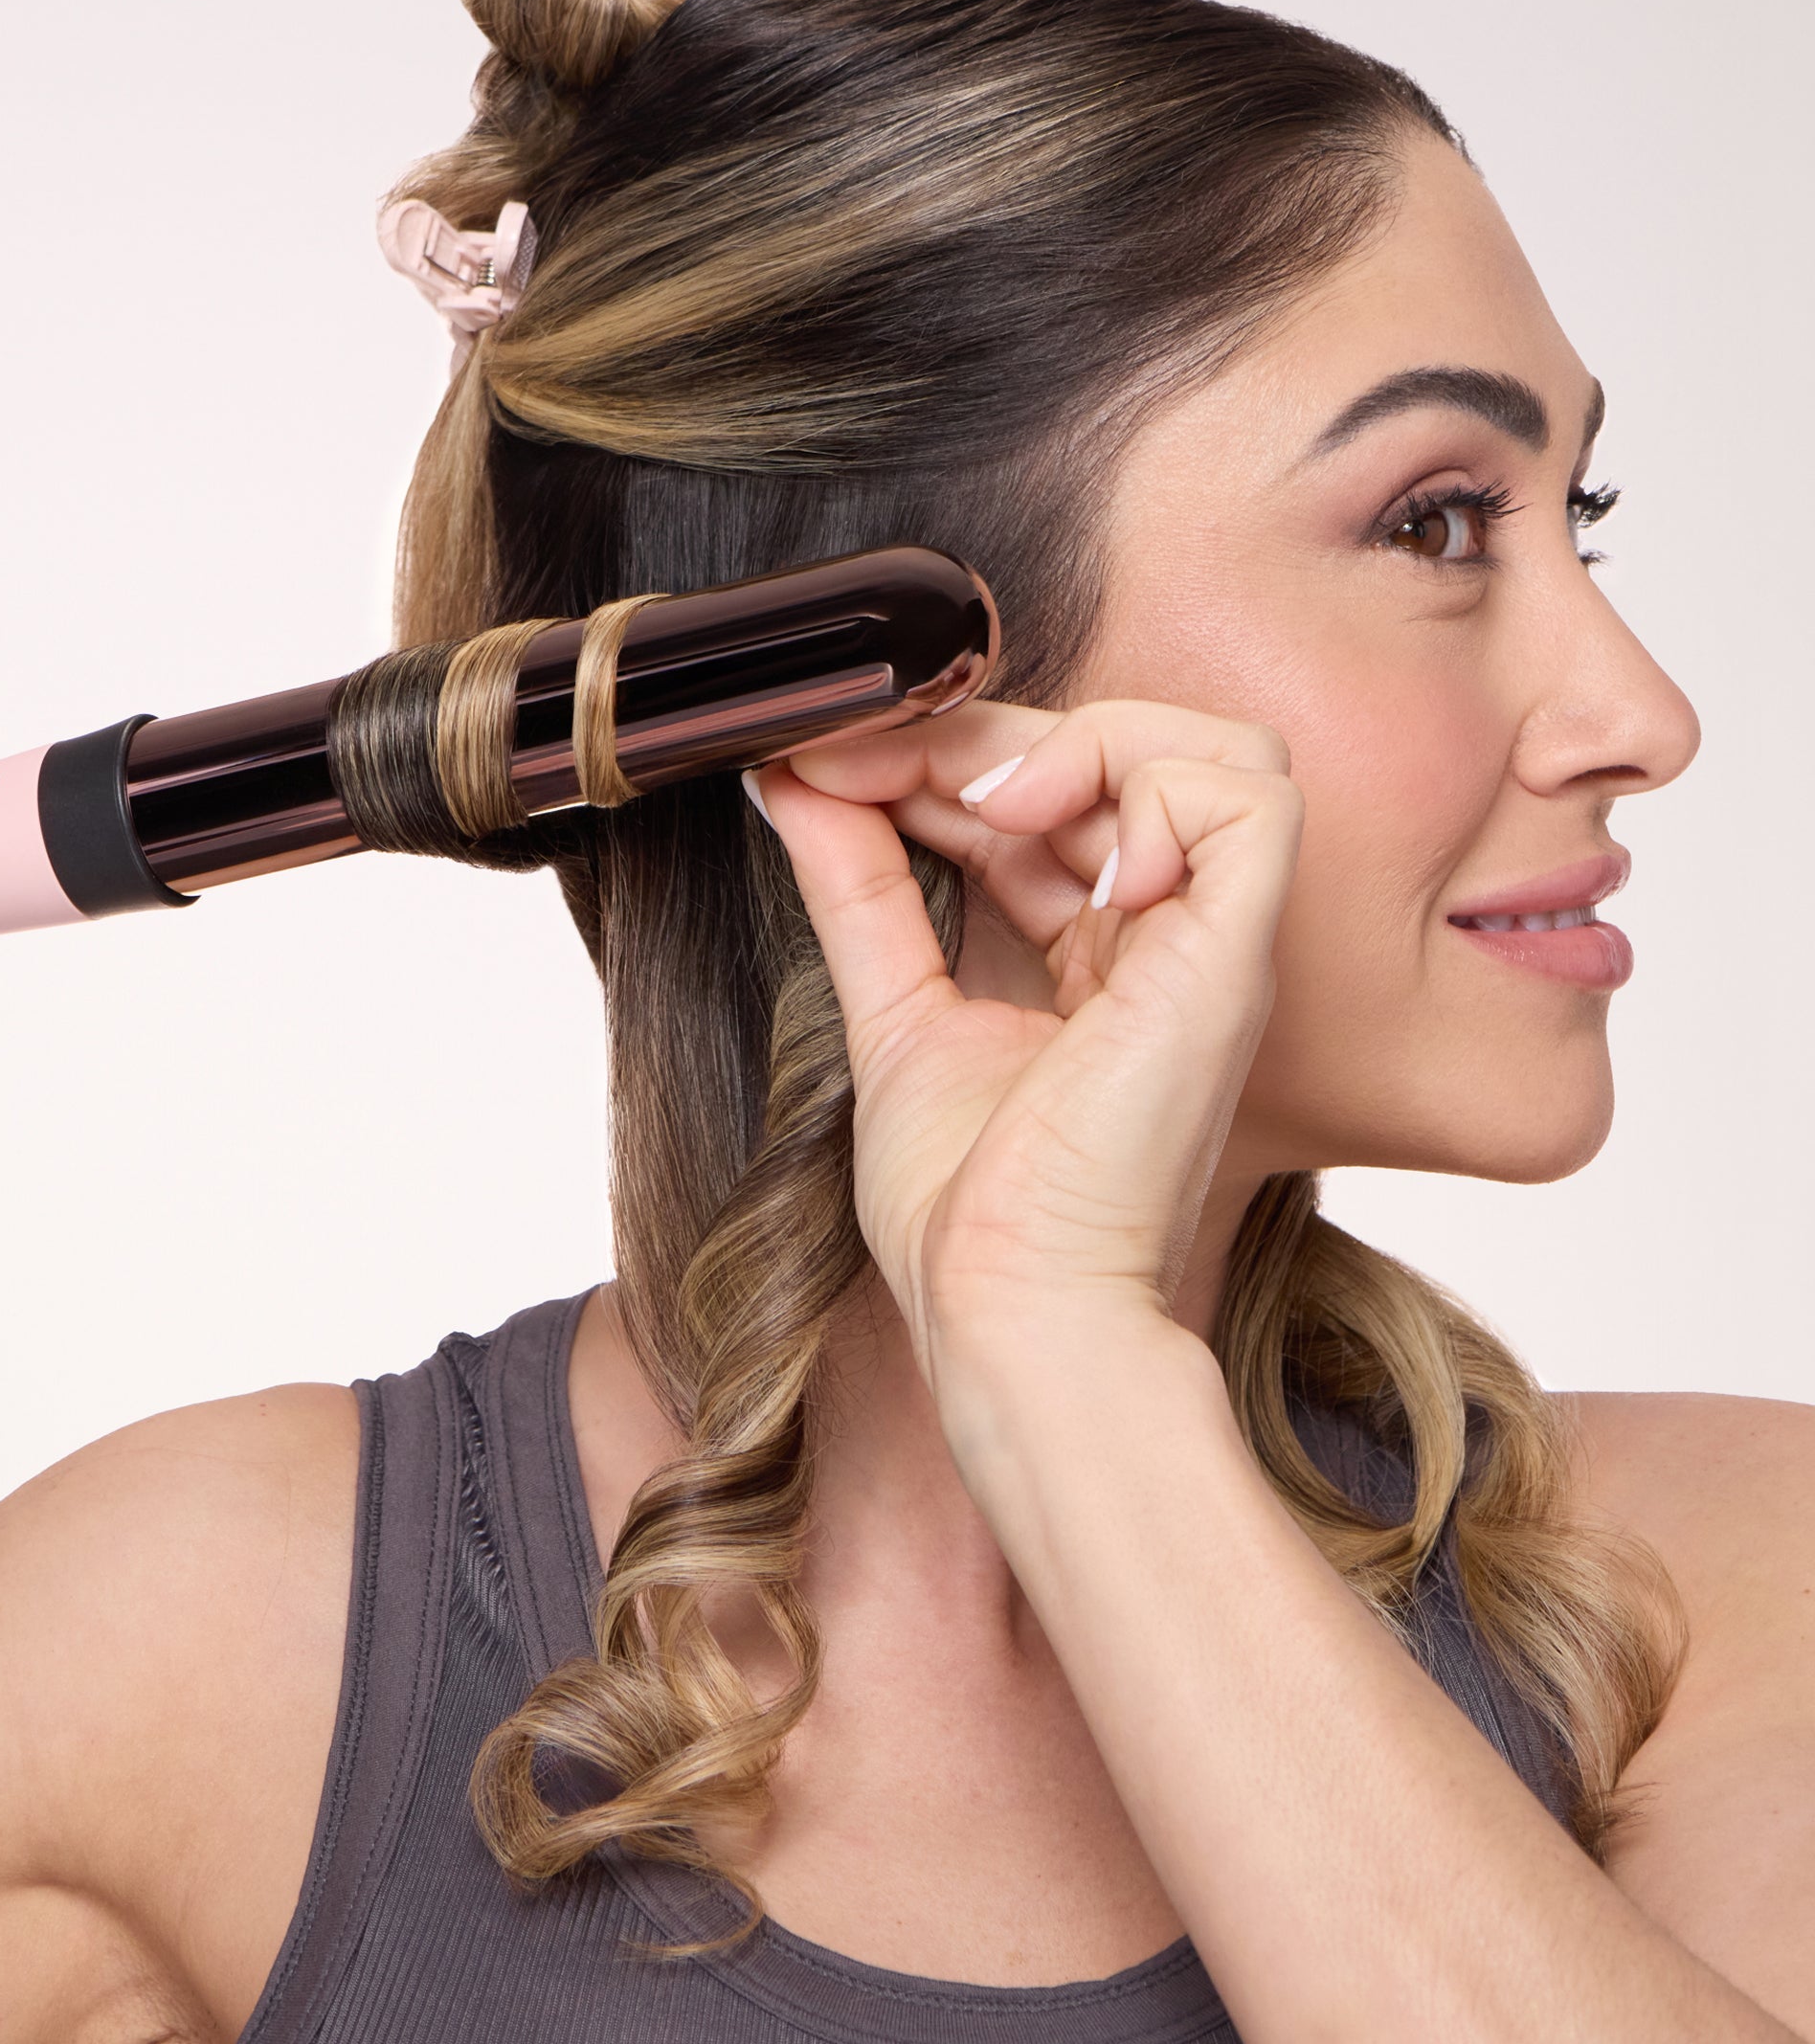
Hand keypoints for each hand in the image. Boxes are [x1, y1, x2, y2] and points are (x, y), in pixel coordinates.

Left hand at [751, 698, 1301, 1401]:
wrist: (1006, 1307)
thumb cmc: (968, 1213)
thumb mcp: (892, 1009)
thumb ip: (858, 889)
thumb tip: (795, 783)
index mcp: (1102, 962)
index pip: (1050, 803)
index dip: (947, 760)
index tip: (832, 763)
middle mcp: (1169, 945)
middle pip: (1123, 758)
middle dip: (986, 737)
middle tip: (868, 758)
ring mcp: (1209, 947)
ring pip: (1215, 752)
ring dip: (1084, 741)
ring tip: (985, 801)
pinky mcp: (1233, 958)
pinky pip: (1248, 799)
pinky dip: (1151, 786)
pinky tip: (1055, 846)